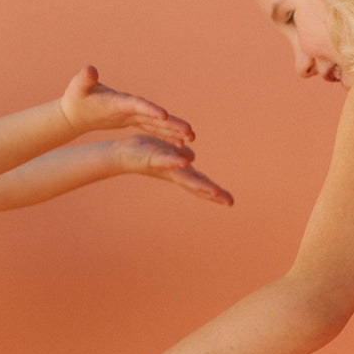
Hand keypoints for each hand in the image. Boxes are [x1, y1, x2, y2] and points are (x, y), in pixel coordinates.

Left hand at [60, 66, 193, 144]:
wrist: (78, 105)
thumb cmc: (76, 97)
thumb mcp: (77, 89)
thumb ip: (84, 79)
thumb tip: (90, 70)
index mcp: (119, 100)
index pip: (137, 104)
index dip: (149, 108)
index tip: (163, 114)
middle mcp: (130, 105)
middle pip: (154, 114)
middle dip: (172, 123)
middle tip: (190, 131)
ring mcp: (134, 113)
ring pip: (158, 123)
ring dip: (174, 130)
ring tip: (192, 138)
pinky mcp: (134, 120)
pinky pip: (153, 129)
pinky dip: (166, 136)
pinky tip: (179, 144)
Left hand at [115, 135, 233, 204]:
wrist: (123, 154)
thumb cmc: (146, 152)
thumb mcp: (168, 151)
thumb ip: (180, 156)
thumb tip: (192, 160)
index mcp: (179, 172)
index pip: (199, 182)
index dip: (214, 191)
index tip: (229, 201)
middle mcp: (173, 174)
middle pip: (196, 185)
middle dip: (213, 193)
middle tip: (228, 202)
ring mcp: (164, 168)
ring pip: (184, 178)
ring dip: (199, 184)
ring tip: (214, 191)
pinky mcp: (152, 159)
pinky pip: (165, 161)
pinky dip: (174, 162)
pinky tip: (185, 163)